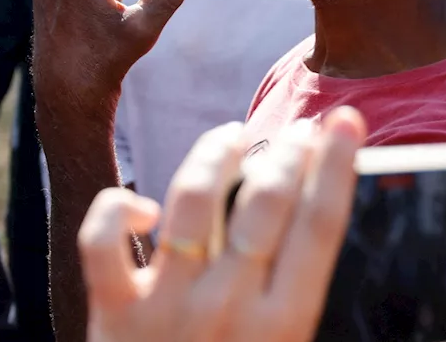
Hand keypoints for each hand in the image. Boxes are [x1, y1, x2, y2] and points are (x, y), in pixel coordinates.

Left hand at [78, 108, 366, 341]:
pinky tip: (140, 206)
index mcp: (284, 327)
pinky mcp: (114, 310)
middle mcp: (230, 308)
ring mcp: (169, 306)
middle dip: (285, 155)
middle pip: (266, 205)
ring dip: (213, 158)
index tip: (342, 123)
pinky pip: (103, 242)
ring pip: (192, 202)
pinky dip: (116, 211)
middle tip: (297, 129)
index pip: (320, 228)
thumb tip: (308, 230)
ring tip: (228, 137)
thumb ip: (291, 301)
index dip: (335, 167)